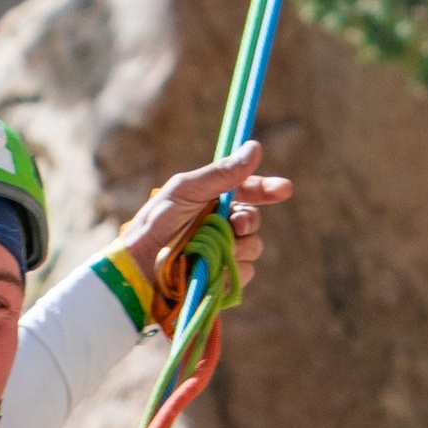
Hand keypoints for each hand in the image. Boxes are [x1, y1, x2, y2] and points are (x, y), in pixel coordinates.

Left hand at [116, 146, 292, 302]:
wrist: (142, 266)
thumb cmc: (157, 223)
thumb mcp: (186, 190)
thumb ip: (221, 173)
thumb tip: (255, 147)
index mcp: (213, 200)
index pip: (248, 191)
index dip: (267, 189)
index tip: (285, 189)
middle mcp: (221, 226)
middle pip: (254, 221)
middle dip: (249, 220)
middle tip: (235, 224)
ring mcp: (224, 254)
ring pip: (253, 248)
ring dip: (239, 246)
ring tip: (212, 249)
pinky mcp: (224, 280)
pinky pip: (245, 273)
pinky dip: (233, 269)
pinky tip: (213, 268)